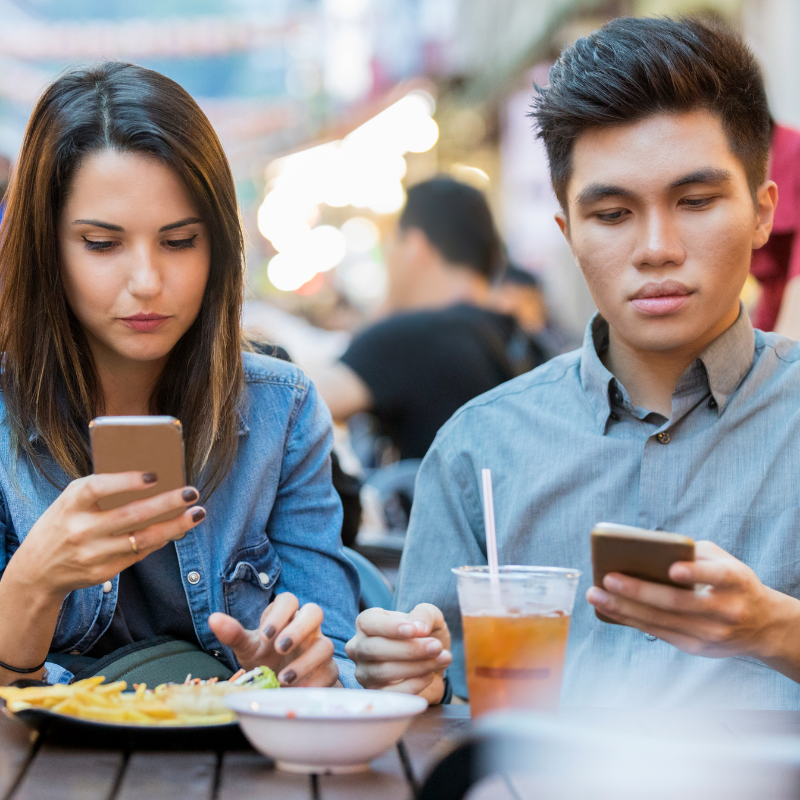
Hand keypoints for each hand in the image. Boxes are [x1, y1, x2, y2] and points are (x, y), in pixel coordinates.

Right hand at [9, 472, 204, 600]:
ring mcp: (93, 553)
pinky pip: (139, 553)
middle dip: (167, 503)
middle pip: (131, 515)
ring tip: (197, 513)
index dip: (127, 481)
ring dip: (175, 526)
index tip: (155, 475)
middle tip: (192, 492)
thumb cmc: (64, 523)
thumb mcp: (71, 501)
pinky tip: (178, 529)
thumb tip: (153, 479)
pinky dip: (161, 540)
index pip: (99, 488)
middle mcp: (81, 529)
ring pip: (142, 539)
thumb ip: (103, 490)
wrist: (37, 570)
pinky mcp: (104, 572)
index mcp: (71, 504)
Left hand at [209, 592, 338, 686]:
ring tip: (283, 678)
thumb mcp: (247, 647)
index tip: (265, 635)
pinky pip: (330, 672)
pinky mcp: (328, 670)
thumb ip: (233, 634)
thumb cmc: (265, 660)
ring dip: (305, 661)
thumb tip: (213, 618)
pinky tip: (297, 691)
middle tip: (279, 648)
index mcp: (286, 616)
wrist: (282, 687)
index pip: (289, 600)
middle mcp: (307, 628)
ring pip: (325, 644)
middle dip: (299, 629)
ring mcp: (320, 647)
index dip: (280, 614)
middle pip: (315, 612)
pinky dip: (314, 683)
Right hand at [345, 603, 451, 704]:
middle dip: (409, 649)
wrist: (434, 663)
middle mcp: (359, 647)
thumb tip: (419, 628)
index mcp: (367, 622)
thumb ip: (424, 614)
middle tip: (436, 647)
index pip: (369, 623)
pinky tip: (430, 676)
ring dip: (416, 666)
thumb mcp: (430, 617)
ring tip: (441, 660)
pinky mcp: (375, 693)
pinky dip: (414, 684)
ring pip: (383, 671)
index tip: (415, 630)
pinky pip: (390, 692)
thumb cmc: (426, 634)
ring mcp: (364, 672)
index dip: (391, 627)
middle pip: (375, 648)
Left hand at [586, 540, 789, 660]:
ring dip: (624, 609)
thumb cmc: (732, 583)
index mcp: (736, 581)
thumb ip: (693, 553)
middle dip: (639, 591)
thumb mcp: (724, 562)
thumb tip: (645, 549)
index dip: (696, 573)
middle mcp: (726, 610)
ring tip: (596, 596)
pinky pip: (658, 633)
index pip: (717, 576)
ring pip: (662, 621)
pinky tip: (609, 609)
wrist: (762, 625)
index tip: (673, 568)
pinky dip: (631, 621)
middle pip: (678, 602)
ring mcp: (711, 634)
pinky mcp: (697, 648)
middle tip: (607, 578)